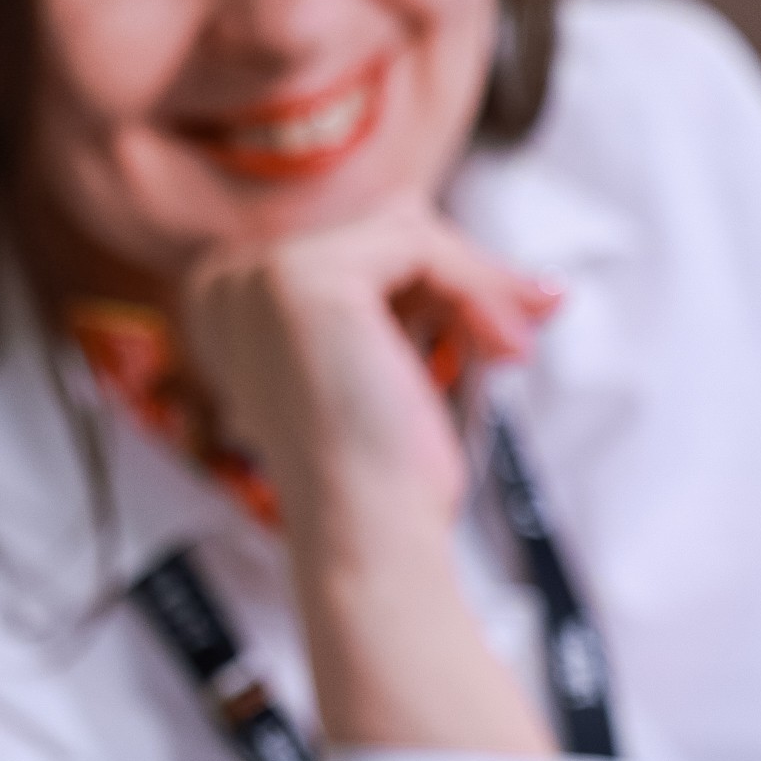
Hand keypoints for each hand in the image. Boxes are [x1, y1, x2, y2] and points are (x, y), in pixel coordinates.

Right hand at [175, 198, 560, 757]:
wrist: (365, 534)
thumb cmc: (380, 469)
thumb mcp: (384, 359)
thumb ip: (405, 293)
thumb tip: (502, 258)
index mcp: (228, 301)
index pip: (358, 243)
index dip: (436, 278)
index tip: (500, 320)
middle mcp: (227, 279)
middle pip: (384, 226)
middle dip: (466, 276)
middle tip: (534, 316)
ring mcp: (260, 275)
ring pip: (412, 232)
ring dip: (480, 288)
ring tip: (509, 350)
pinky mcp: (307, 278)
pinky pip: (424, 246)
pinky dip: (476, 292)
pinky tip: (500, 349)